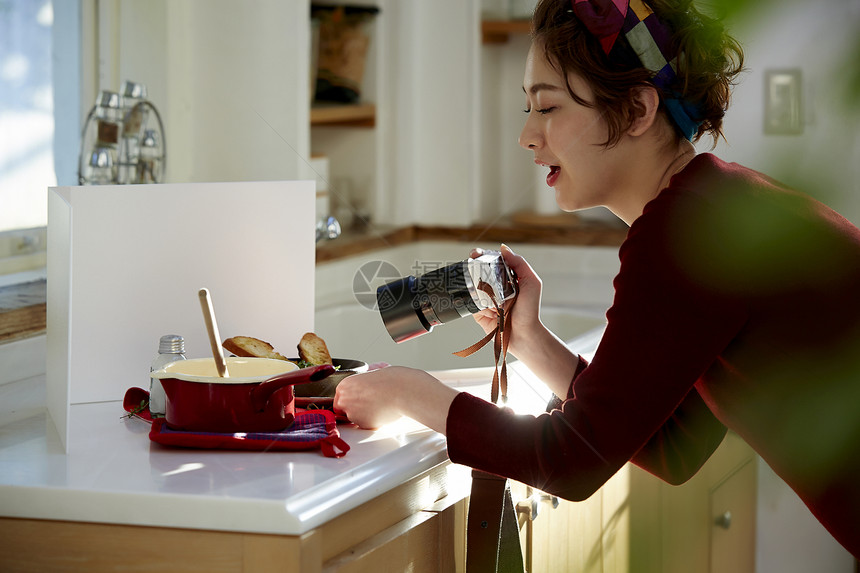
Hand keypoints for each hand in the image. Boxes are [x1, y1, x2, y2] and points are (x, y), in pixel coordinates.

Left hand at [334, 366, 457, 432]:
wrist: (404, 391)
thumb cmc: (393, 380)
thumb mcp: (377, 370)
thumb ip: (368, 374)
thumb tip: (371, 371)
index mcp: (345, 385)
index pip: (339, 397)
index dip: (349, 399)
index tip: (358, 398)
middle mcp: (345, 401)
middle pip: (343, 409)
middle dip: (353, 408)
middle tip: (368, 403)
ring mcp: (354, 415)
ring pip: (355, 418)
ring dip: (364, 414)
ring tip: (379, 405)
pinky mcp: (365, 425)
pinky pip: (366, 425)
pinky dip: (372, 420)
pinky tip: (382, 412)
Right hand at [470, 244, 543, 357]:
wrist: (523, 335)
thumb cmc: (530, 310)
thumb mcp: (532, 282)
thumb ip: (519, 264)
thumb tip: (503, 248)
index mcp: (506, 278)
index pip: (492, 261)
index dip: (483, 255)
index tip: (476, 253)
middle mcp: (494, 287)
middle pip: (478, 271)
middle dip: (472, 265)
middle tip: (470, 260)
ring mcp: (485, 298)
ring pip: (471, 285)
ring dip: (471, 281)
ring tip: (475, 281)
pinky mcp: (477, 311)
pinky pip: (469, 301)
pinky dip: (470, 298)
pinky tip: (475, 297)